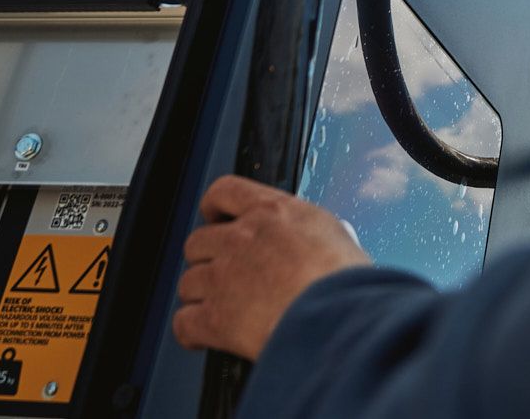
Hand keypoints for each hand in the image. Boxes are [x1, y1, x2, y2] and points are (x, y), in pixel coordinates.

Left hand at [172, 175, 369, 360]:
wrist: (335, 319)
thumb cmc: (345, 282)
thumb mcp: (335, 236)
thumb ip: (308, 234)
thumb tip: (316, 243)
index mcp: (272, 212)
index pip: (224, 191)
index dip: (215, 207)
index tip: (218, 218)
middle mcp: (241, 239)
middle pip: (198, 241)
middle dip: (209, 258)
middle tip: (229, 274)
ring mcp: (222, 278)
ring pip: (188, 282)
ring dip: (202, 296)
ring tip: (225, 309)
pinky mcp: (214, 318)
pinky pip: (184, 323)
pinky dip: (193, 332)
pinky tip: (208, 338)